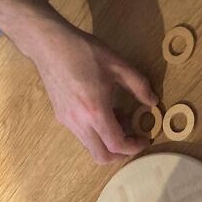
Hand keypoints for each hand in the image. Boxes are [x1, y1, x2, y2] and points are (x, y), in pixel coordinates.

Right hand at [31, 21, 157, 163]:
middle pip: (101, 157)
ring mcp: (68, 122)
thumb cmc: (84, 52)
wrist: (49, 45)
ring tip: (118, 119)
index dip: (133, 147)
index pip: (116, 145)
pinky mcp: (61, 117)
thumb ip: (139, 85)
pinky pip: (82, 134)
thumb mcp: (118, 65)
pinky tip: (100, 111)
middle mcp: (80, 123)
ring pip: (90, 147)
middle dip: (119, 155)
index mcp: (96, 111)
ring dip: (107, 142)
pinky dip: (95, 132)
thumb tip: (152, 102)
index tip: (144, 139)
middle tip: (132, 140)